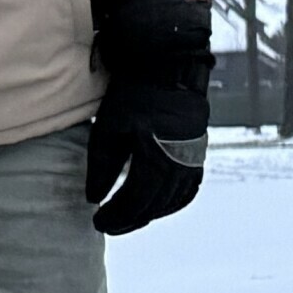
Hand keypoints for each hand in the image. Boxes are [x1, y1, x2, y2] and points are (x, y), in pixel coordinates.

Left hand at [87, 0, 211, 236]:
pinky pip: (188, 188)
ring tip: (128, 218)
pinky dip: (172, 203)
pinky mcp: (199, 151)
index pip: (134, 201)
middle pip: (154, 206)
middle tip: (108, 225)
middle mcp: (180, 163)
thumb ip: (101, 168)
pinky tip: (157, 205)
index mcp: (156, 159)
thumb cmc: (133, 96)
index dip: (115, 216)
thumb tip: (93, 199)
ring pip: (173, 200)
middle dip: (129, 219)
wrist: (169, 67)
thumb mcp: (108, 130)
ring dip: (150, 213)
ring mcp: (193, 158)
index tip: (96, 222)